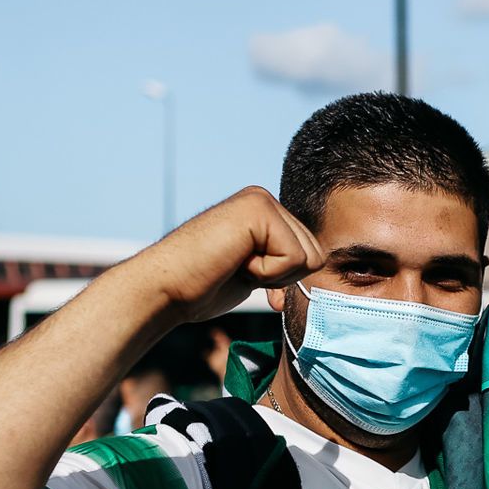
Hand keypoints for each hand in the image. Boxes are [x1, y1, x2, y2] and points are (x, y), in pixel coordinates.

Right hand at [124, 187, 325, 326]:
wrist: (165, 289)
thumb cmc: (204, 286)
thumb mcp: (256, 270)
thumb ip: (282, 260)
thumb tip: (322, 261)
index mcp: (266, 213)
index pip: (311, 255)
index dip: (284, 279)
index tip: (246, 277)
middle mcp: (265, 200)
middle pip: (316, 255)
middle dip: (281, 276)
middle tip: (239, 270)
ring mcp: (261, 201)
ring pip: (308, 256)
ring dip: (272, 274)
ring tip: (235, 264)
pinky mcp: (258, 209)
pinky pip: (293, 257)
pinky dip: (265, 273)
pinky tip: (234, 262)